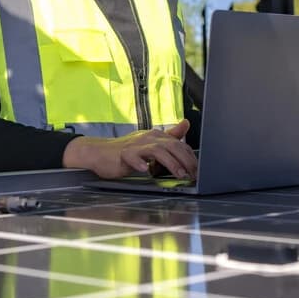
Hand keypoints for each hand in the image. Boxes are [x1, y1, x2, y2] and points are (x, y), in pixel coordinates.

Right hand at [62, 119, 197, 179]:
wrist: (100, 153)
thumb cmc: (127, 151)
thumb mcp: (151, 143)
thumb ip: (170, 135)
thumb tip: (186, 123)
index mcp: (157, 136)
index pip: (179, 144)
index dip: (190, 157)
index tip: (199, 170)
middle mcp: (149, 138)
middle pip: (172, 146)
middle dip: (186, 160)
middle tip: (194, 174)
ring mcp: (136, 145)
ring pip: (157, 151)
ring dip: (170, 163)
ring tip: (180, 174)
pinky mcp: (123, 154)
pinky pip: (132, 157)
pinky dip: (139, 164)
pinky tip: (145, 170)